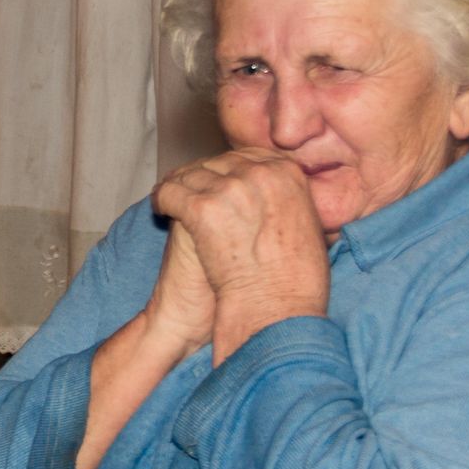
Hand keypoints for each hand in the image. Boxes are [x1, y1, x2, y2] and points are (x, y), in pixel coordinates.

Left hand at [154, 149, 328, 361]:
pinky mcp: (203, 208)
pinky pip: (171, 192)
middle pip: (216, 163)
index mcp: (288, 174)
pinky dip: (161, 199)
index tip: (218, 180)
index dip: (228, 169)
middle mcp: (260, 173)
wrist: (276, 310)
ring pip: (190, 175)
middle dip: (202, 177)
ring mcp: (230, 189)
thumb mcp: (309, 230)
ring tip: (170, 199)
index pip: (247, 158)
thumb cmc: (295, 280)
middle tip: (190, 191)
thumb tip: (280, 193)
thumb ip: (291, 204)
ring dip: (179, 187)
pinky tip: (159, 209)